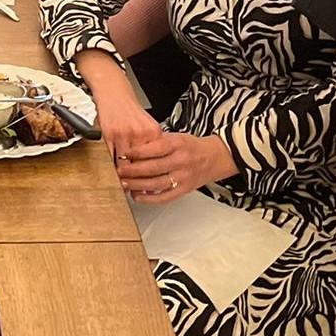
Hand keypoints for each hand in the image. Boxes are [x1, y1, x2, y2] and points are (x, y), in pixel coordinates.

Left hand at [117, 132, 237, 203]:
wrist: (216, 157)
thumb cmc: (192, 146)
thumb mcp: (176, 137)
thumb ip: (156, 142)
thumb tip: (132, 147)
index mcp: (178, 145)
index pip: (155, 148)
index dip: (138, 152)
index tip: (124, 154)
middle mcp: (181, 161)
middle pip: (153, 167)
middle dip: (133, 170)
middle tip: (119, 171)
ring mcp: (183, 177)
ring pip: (157, 183)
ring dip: (137, 185)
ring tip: (124, 184)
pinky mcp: (184, 190)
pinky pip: (165, 197)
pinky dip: (149, 199)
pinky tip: (137, 196)